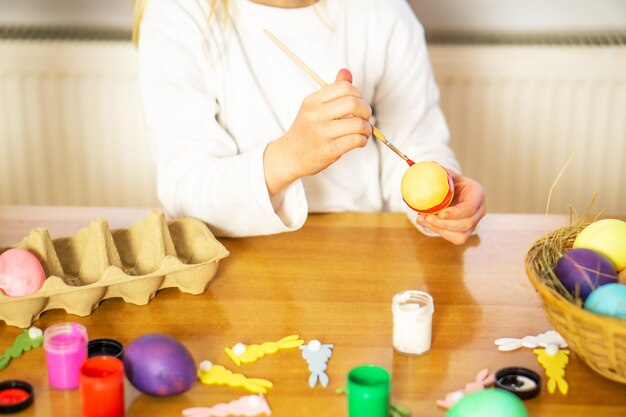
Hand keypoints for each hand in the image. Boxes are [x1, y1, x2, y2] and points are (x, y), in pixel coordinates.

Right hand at [264, 69, 371, 195]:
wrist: (290, 156)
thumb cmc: (306, 130)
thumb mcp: (313, 107)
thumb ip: (332, 91)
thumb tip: (346, 72)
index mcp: (312, 101)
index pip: (344, 87)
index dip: (357, 93)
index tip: (357, 102)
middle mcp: (316, 115)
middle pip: (353, 103)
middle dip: (365, 109)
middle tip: (365, 116)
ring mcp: (322, 134)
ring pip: (357, 124)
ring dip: (366, 127)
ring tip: (364, 130)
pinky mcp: (329, 150)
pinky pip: (356, 140)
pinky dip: (363, 140)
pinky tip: (359, 140)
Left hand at [414, 170, 485, 244]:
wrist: (451, 191)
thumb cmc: (448, 181)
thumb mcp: (445, 173)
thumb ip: (438, 173)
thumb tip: (423, 172)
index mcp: (477, 193)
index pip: (470, 207)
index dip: (455, 213)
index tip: (440, 213)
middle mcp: (480, 210)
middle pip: (466, 224)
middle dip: (445, 224)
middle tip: (427, 218)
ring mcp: (474, 223)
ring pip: (461, 235)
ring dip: (440, 230)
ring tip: (425, 220)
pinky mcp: (466, 232)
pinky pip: (456, 239)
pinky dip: (440, 233)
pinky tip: (428, 224)